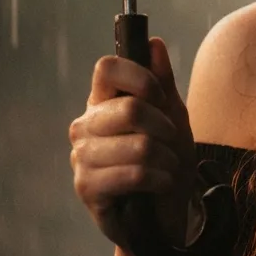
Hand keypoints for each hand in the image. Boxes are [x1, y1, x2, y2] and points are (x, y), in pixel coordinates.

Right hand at [69, 37, 199, 249]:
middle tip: (171, 140)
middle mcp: (85, 125)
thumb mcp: (173, 115)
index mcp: (102, 101)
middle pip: (130, 109)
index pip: (107, 67)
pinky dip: (159, 178)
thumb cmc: (167, 158)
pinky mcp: (87, 187)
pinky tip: (159, 184)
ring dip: (166, 157)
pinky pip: (135, 173)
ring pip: (139, 144)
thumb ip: (162, 81)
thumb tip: (153, 44)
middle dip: (165, 127)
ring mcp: (82, 156)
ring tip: (167, 166)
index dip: (140, 77)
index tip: (160, 96)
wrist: (165, 211)